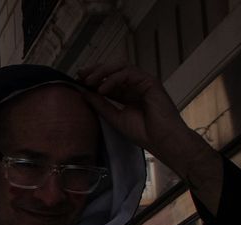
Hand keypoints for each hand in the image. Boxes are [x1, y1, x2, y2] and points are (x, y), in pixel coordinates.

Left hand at [77, 63, 222, 212]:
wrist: (162, 141)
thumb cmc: (143, 133)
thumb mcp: (114, 118)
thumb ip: (100, 105)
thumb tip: (84, 93)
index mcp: (128, 94)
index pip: (109, 81)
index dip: (93, 79)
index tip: (78, 81)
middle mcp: (136, 86)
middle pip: (114, 70)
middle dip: (96, 70)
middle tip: (80, 74)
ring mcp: (143, 82)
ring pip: (121, 67)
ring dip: (103, 71)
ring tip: (88, 80)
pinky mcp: (150, 82)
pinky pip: (129, 73)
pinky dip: (114, 79)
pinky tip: (102, 89)